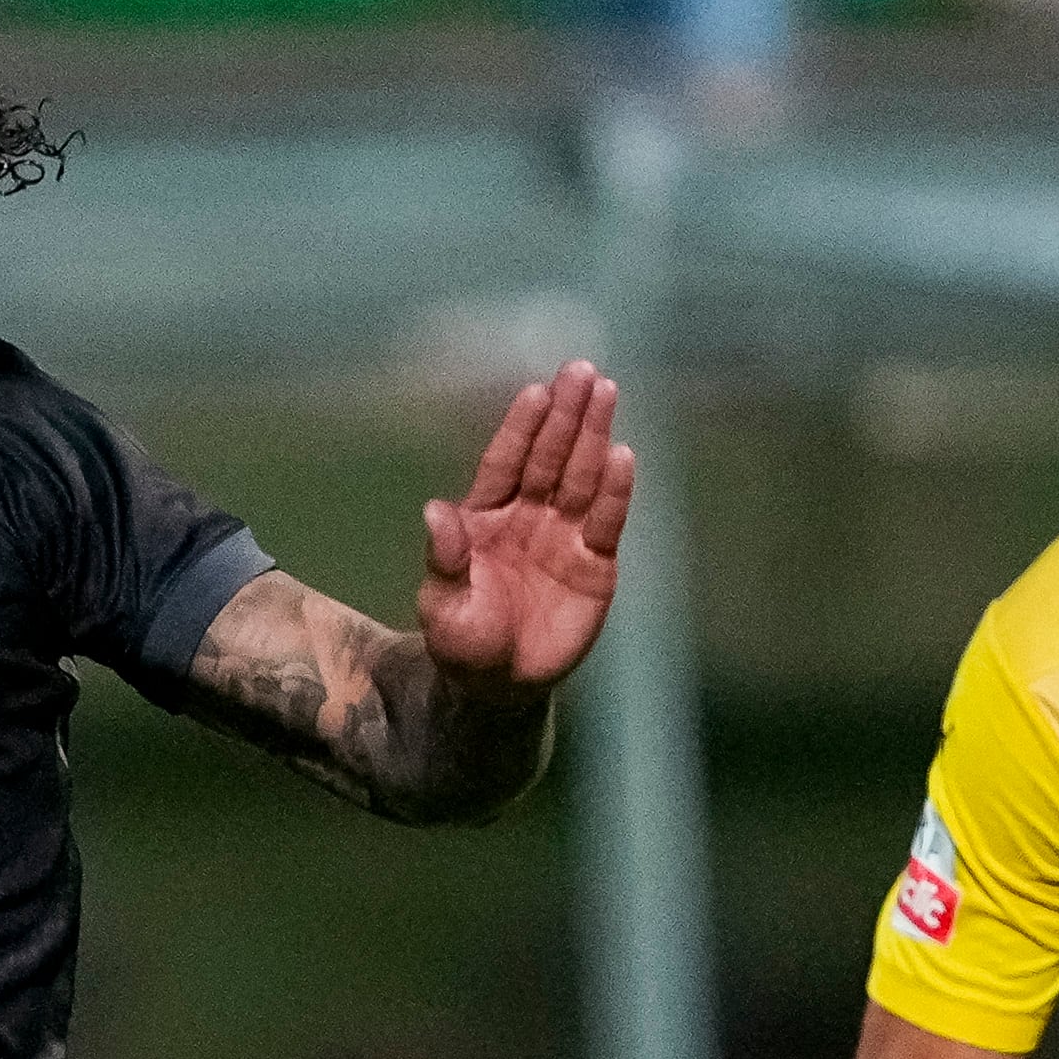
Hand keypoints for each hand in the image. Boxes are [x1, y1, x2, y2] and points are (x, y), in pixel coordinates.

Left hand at [418, 361, 633, 698]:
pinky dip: (614, 490)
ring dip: (593, 436)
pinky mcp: (595, 563)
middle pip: (549, 457)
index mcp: (486, 517)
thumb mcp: (443, 606)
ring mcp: (564, 536)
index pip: (506, 461)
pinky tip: (623, 455)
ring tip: (606, 392)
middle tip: (581, 371)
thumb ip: (445, 559)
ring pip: (580, 477)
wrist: (499, 686)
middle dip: (565, 415)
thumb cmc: (463, 643)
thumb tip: (435, 513)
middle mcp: (529, 516)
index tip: (536, 391)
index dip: (521, 427)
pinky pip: (606, 521)